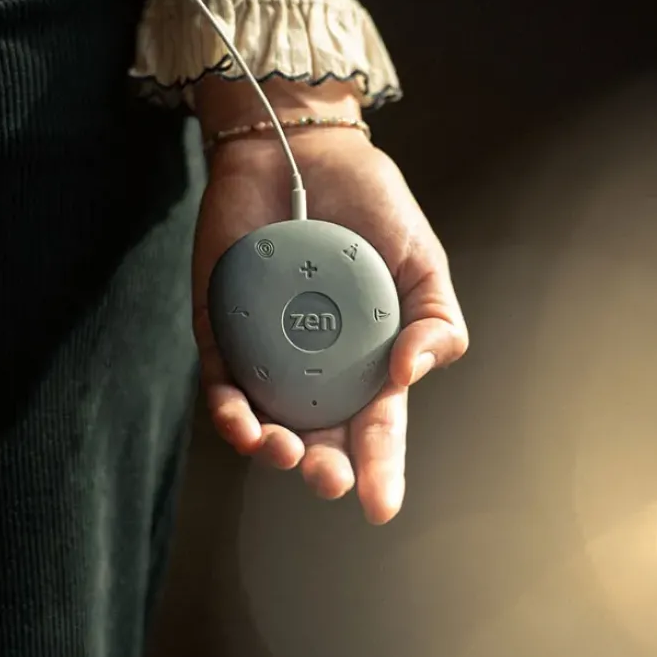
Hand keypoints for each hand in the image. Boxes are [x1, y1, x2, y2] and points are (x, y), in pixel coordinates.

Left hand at [192, 79, 467, 523]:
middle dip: (322, 470)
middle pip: (318, 438)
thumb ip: (436, 320)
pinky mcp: (221, 331)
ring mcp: (266, 353)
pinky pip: (220, 383)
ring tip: (280, 449)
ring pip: (265, 422)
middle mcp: (317, 368)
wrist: (301, 148)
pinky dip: (227, 409)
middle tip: (328, 479)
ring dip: (269, 448)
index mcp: (369, 361)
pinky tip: (240, 420)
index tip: (381, 508)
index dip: (380, 470)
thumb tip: (411, 374)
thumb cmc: (370, 207)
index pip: (376, 427)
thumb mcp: (423, 263)